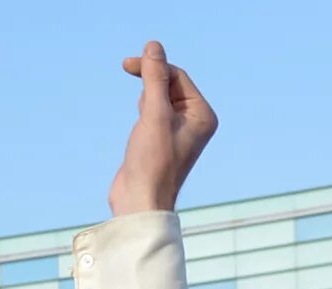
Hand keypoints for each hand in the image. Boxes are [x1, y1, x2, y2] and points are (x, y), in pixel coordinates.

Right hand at [108, 40, 216, 214]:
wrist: (140, 200)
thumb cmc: (152, 161)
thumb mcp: (153, 113)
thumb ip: (154, 78)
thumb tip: (154, 46)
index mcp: (203, 115)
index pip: (178, 76)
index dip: (154, 67)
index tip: (127, 64)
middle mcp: (196, 122)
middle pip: (169, 84)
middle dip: (149, 88)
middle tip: (135, 100)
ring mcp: (180, 130)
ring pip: (158, 97)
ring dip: (145, 102)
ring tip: (143, 129)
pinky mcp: (163, 138)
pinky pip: (153, 111)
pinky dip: (142, 114)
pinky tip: (140, 133)